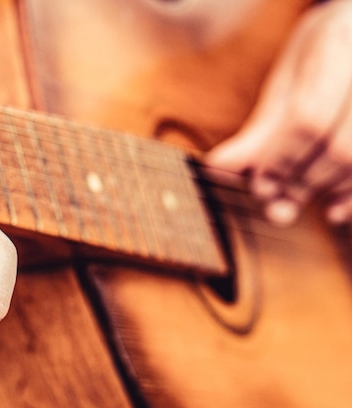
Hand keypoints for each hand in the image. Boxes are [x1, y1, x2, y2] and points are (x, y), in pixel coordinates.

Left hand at [206, 0, 351, 225]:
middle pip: (340, 147)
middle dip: (302, 182)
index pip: (308, 119)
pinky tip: (333, 211)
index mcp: (336, 47)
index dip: (281, 160)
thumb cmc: (321, 57)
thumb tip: (217, 167)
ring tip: (293, 206)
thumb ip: (259, 127)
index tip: (260, 187)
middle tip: (274, 205)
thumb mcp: (286, 81)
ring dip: (326, 191)